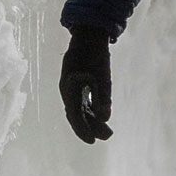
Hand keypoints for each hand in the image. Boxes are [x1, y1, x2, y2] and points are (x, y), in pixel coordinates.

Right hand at [59, 26, 113, 142]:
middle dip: (90, 127)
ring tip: (107, 130)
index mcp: (69, 88)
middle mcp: (68, 90)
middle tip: (107, 137)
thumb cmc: (96, 54)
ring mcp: (71, 86)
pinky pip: (82, 101)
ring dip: (92, 119)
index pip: (74, 115)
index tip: (93, 141)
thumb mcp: (103, 75)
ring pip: (80, 108)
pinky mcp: (77, 82)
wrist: (89, 34)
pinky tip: (101, 115)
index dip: (83, 129)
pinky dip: (91, 109)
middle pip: (77, 114)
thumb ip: (104, 97)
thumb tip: (106, 118)